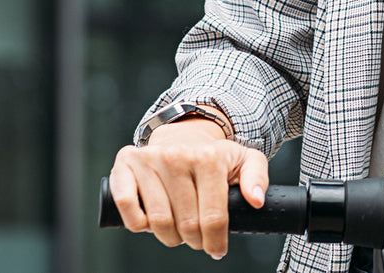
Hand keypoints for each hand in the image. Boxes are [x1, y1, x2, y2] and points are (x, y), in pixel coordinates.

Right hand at [108, 116, 269, 259]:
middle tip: (197, 239)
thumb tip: (256, 200)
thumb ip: (257, 178)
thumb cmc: (213, 155)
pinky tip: (151, 220)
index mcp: (209, 157)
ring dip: (169, 236)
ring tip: (177, 229)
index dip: (215, 242)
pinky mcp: (127, 163)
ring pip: (158, 221)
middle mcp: (178, 156)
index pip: (213, 217)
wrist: (183, 134)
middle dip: (194, 241)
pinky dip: (139, 223)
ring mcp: (150, 158)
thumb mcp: (244, 160)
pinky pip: (127, 205)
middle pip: (186, 224)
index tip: (216, 250)